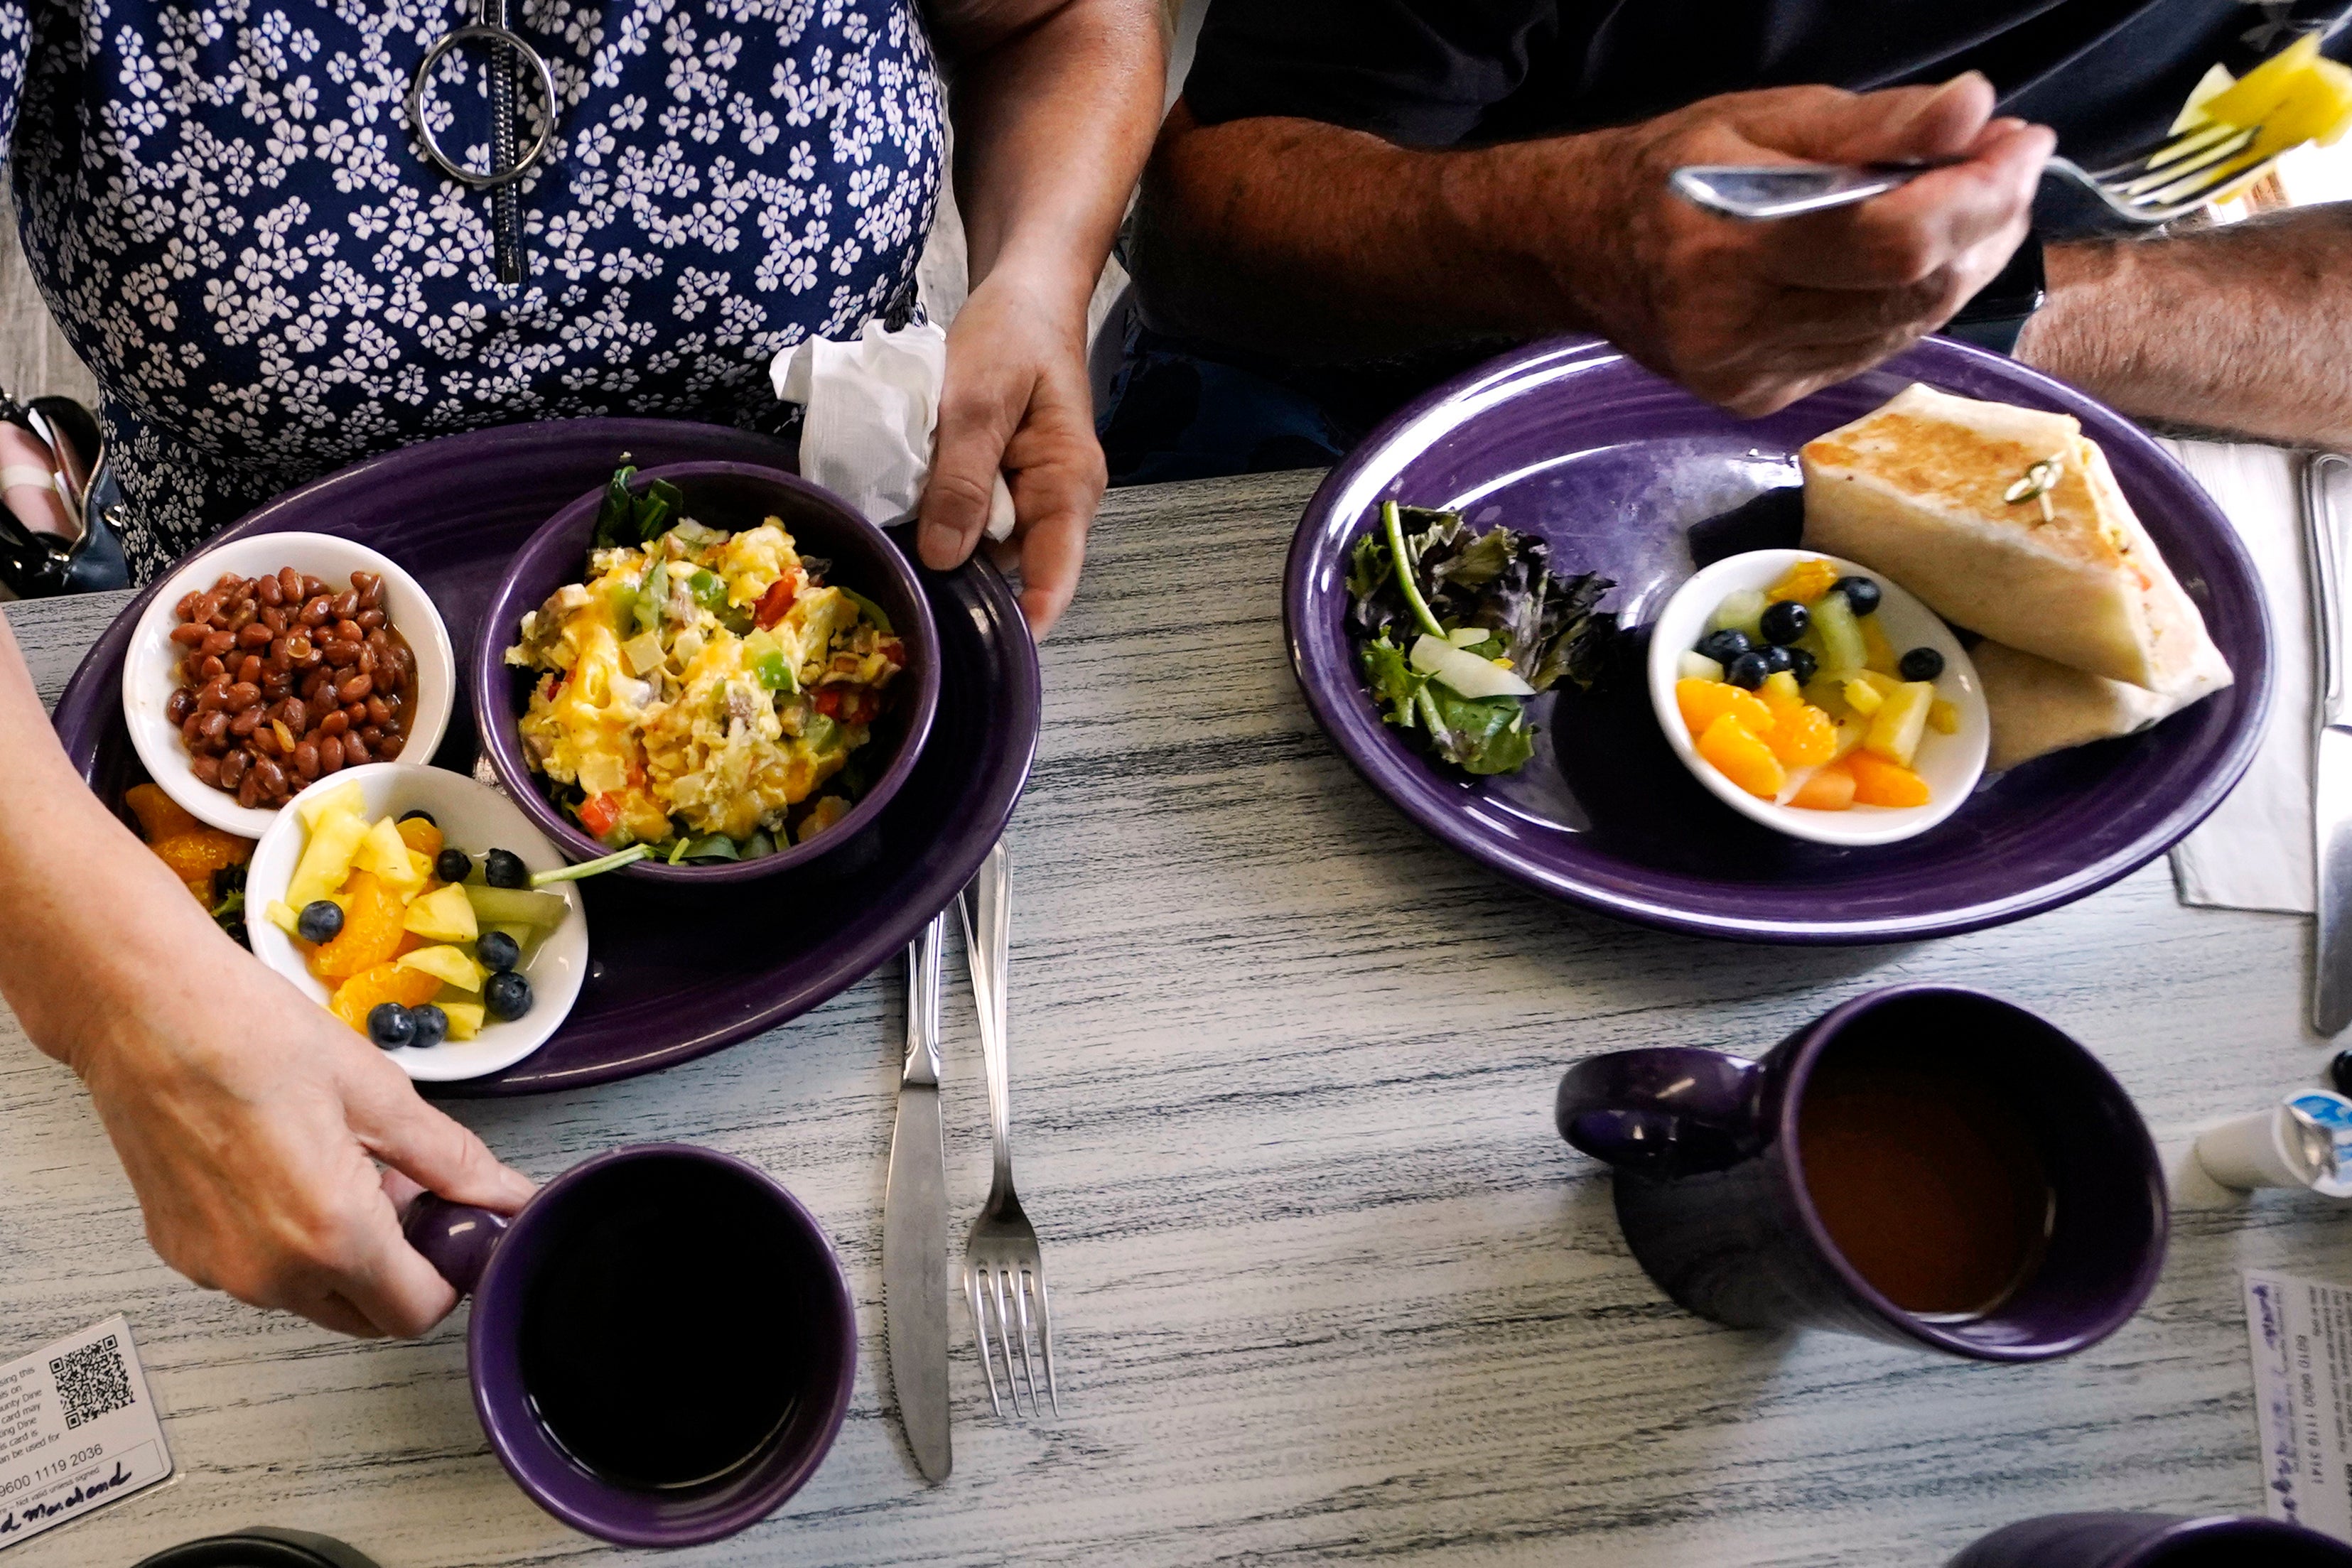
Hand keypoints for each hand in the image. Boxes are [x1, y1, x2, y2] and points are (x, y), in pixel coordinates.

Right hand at [62, 895, 531, 1338]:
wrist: (143, 1010)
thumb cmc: (252, 1035)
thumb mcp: (379, 1094)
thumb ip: (453, 1161)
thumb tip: (507, 1195)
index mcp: (330, 1235)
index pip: (418, 1311)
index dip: (452, 1274)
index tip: (459, 1228)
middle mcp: (268, 1271)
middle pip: (367, 1316)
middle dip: (402, 1268)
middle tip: (406, 1190)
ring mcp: (217, 1270)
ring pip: (314, 1296)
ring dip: (347, 1256)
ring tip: (346, 1167)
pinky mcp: (181, 1253)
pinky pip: (262, 1273)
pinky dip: (291, 1244)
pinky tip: (291, 1172)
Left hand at [917, 268, 1104, 633]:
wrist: (1024, 293)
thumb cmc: (1013, 335)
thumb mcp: (977, 398)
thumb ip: (962, 477)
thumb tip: (944, 557)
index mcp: (1068, 485)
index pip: (1057, 574)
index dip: (1026, 619)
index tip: (986, 652)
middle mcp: (1057, 502)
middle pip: (1014, 569)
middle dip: (964, 581)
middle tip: (902, 590)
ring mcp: (1030, 496)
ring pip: (986, 546)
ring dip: (944, 543)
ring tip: (893, 535)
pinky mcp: (1003, 484)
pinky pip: (971, 519)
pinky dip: (940, 515)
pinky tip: (907, 505)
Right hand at [1534, 74, 2053, 415]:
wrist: (1575, 250)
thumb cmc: (1667, 171)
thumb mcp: (1763, 118)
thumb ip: (1875, 125)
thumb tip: (1975, 110)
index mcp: (1727, 245)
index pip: (1894, 241)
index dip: (1979, 195)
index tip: (2021, 142)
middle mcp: (1733, 326)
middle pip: (1912, 292)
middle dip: (1986, 223)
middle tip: (2009, 163)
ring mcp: (1747, 375)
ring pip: (1904, 328)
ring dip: (1960, 263)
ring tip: (1974, 200)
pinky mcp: (1759, 399)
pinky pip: (1870, 351)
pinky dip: (1910, 301)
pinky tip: (1912, 258)